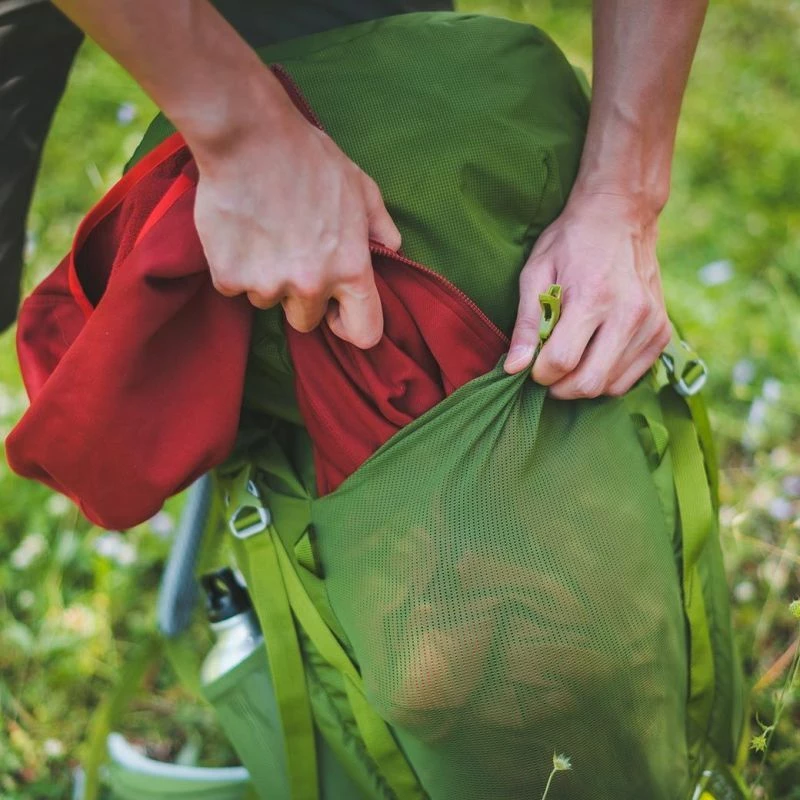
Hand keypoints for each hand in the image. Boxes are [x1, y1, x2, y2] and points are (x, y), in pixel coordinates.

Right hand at [192, 82, 400, 347]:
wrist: (249, 136)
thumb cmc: (310, 158)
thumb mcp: (361, 187)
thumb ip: (381, 226)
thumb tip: (391, 249)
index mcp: (351, 269)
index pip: (364, 333)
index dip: (349, 326)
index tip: (336, 312)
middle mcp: (312, 286)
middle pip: (306, 321)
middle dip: (300, 296)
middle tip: (290, 254)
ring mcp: (268, 285)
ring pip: (267, 300)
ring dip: (265, 277)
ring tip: (264, 232)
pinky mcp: (229, 277)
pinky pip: (233, 286)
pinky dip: (233, 266)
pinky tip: (239, 230)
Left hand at [504, 191, 670, 398]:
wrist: (622, 215)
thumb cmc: (571, 242)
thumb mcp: (536, 273)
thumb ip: (527, 324)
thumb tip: (514, 367)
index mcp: (592, 297)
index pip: (561, 362)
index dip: (539, 372)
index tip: (531, 364)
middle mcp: (628, 314)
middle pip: (588, 383)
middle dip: (559, 387)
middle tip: (547, 370)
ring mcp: (650, 325)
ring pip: (610, 387)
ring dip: (582, 383)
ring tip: (570, 359)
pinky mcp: (662, 333)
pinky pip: (629, 380)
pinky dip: (606, 378)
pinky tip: (593, 356)